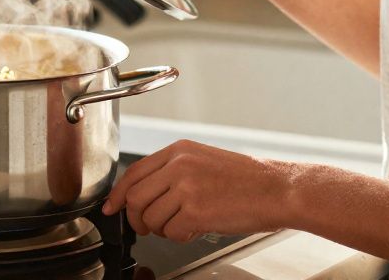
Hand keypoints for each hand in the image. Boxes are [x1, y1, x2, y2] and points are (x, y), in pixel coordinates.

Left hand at [102, 139, 294, 241]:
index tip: (111, 207)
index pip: (133, 172)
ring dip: (161, 229)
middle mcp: (178, 165)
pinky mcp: (195, 210)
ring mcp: (186, 187)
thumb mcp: (203, 160)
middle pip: (135, 197)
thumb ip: (172, 171)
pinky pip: (171, 232)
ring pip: (150, 218)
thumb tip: (142, 192)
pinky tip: (196, 228)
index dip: (118, 194)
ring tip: (181, 225)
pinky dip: (179, 236)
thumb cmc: (246, 179)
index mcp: (178, 150)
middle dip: (135, 218)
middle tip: (145, 227)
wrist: (277, 189)